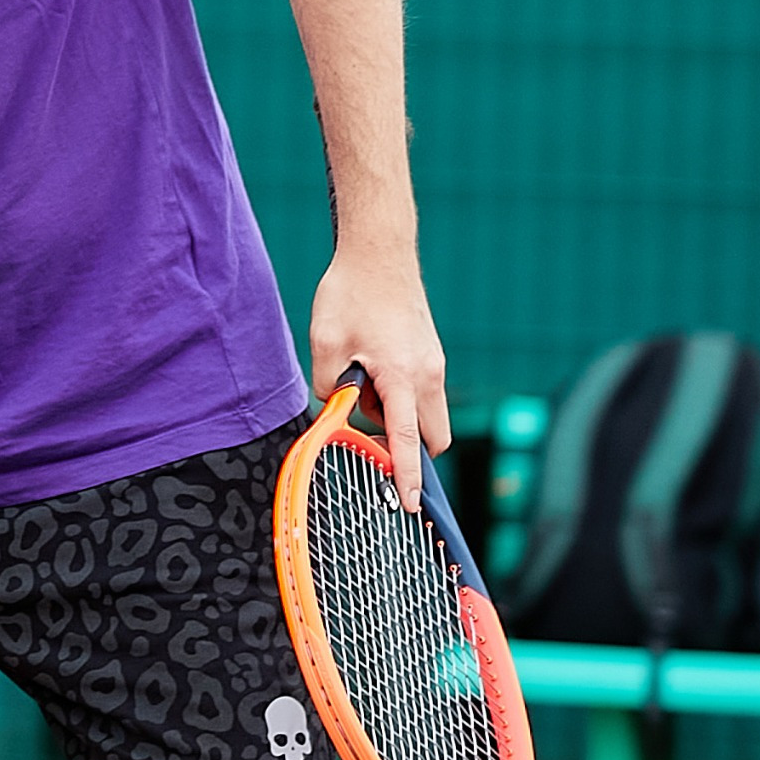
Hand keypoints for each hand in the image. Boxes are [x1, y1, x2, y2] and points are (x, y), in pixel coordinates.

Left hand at [308, 254, 447, 509]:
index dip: (409, 476)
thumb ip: (331, 389)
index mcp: (403, 377)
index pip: (409, 441)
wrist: (378, 253)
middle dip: (407, 448)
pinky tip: (369, 365)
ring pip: (427, 415)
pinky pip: (422, 393)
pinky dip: (400, 397)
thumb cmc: (350, 295)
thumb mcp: (324, 346)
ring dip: (399, 417)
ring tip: (360, 379)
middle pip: (432, 437)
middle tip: (364, 422)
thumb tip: (340, 410)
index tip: (412, 506)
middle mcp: (429, 375)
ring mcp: (434, 364)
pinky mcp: (430, 355)